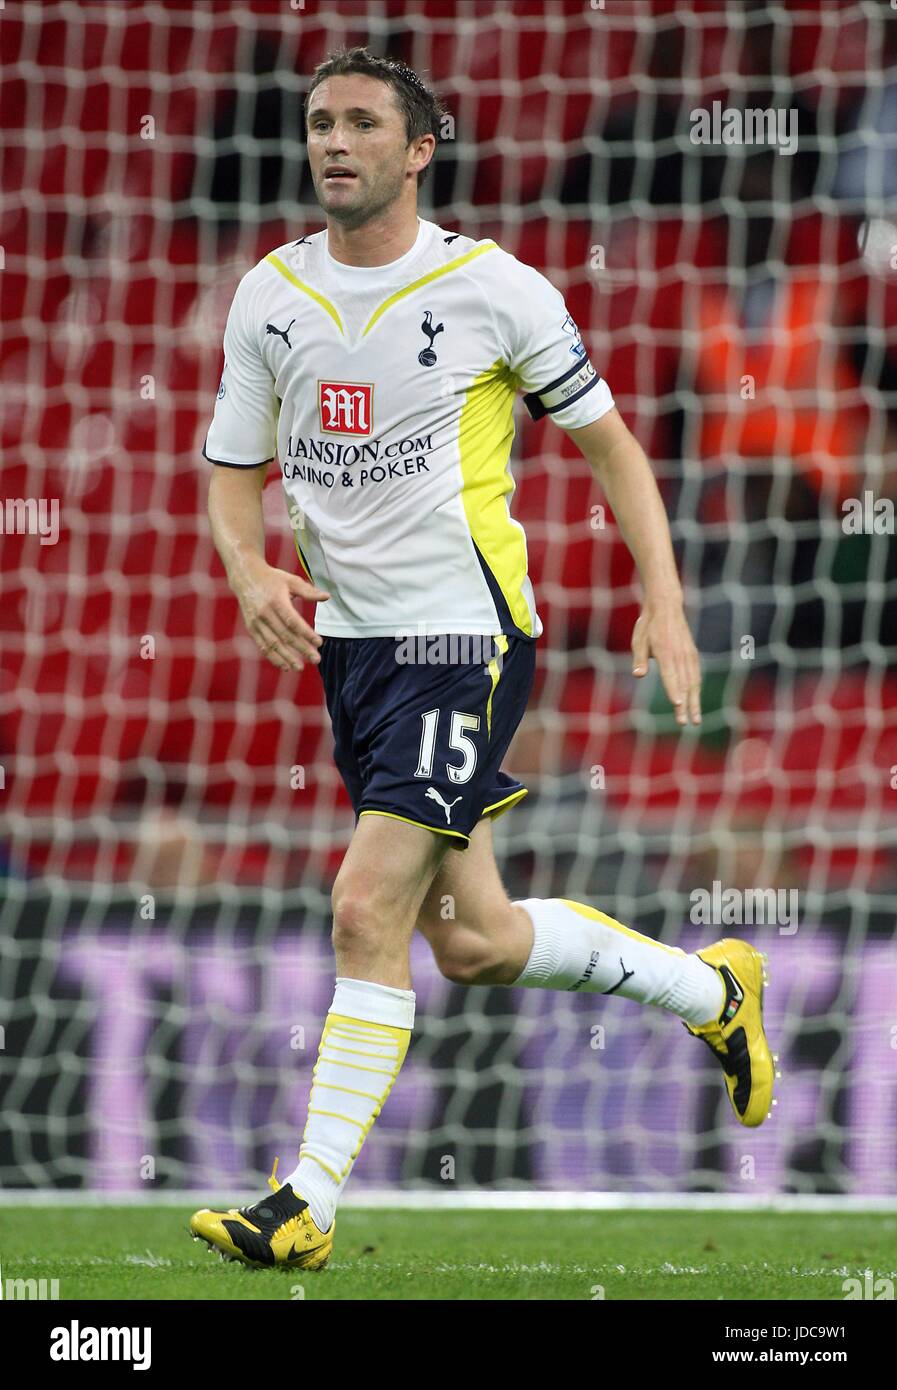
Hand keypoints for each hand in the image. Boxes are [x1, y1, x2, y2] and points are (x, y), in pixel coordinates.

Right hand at [230, 559, 329, 671]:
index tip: (319, 643)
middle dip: (301, 649)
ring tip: (300, 667)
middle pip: (285, 636)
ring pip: (273, 644)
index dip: (306, 634)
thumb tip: (327, 597)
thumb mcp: (291, 581)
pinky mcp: (251, 628)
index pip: (293, 621)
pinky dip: (273, 657)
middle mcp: (265, 613)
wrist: (245, 577)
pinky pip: (263, 646)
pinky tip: (285, 666)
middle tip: (316, 659)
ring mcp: (256, 622)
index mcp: (276, 601)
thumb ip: (308, 591)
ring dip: (287, 658)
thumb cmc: (273, 579)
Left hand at [631, 601, 701, 725]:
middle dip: (685, 705)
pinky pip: (696, 675)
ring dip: (694, 701)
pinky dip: (696, 690)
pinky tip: (695, 701)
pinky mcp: (692, 654)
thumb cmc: (648, 626)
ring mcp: (688, 654)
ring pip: (693, 682)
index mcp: (665, 651)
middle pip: (683, 683)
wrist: (666, 607)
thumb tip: (638, 675)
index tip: (677, 706)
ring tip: (695, 719)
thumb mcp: (638, 640)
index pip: (670, 675)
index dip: (673, 691)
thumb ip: (639, 659)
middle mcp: (679, 654)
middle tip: (684, 723)